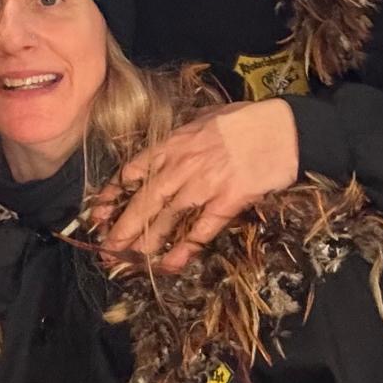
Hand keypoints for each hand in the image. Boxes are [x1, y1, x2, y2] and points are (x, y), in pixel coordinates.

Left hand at [96, 99, 298, 270]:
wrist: (283, 128)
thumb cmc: (245, 119)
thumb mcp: (204, 118)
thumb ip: (183, 134)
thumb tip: (170, 144)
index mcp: (173, 144)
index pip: (133, 171)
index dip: (114, 193)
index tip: (99, 211)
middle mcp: (181, 166)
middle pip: (144, 202)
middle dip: (122, 227)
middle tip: (105, 248)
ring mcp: (204, 186)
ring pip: (166, 219)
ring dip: (145, 243)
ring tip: (128, 260)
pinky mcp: (227, 202)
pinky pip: (200, 231)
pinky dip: (185, 249)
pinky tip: (170, 264)